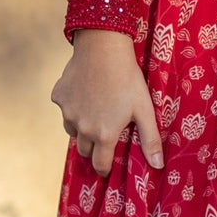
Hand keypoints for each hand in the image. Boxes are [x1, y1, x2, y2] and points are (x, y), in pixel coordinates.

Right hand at [49, 30, 163, 176]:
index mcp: (103, 135)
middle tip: (103, 136)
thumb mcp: (144, 109)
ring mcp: (67, 112)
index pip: (100, 164)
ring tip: (95, 114)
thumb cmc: (128, 79)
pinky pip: (64, 108)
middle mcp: (82, 128)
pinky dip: (73, 105)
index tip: (107, 167)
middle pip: (84, 149)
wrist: (103, 48)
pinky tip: (85, 93)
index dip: (104, 168)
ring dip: (81, 128)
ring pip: (72, 130)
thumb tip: (158, 165)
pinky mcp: (59, 97)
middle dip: (93, 148)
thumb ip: (150, 139)